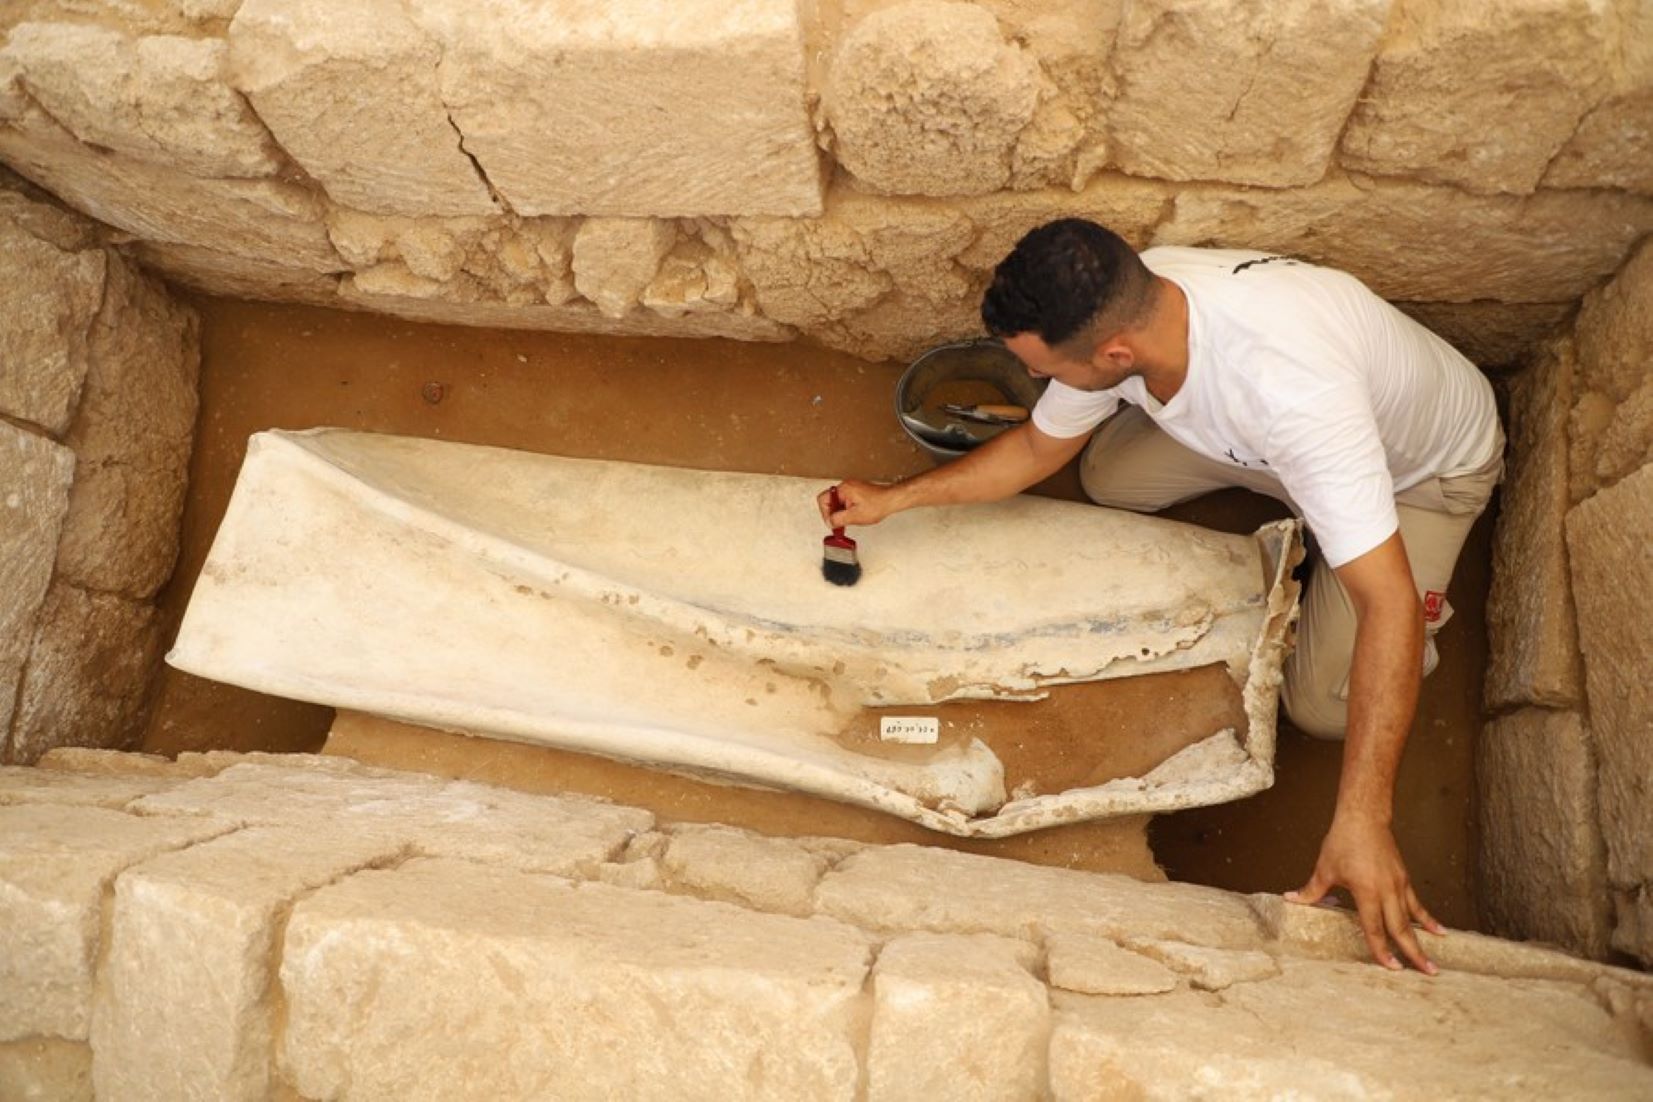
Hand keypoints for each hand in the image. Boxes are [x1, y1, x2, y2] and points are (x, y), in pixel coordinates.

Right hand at [817, 479, 895, 527]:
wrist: (891, 500)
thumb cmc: (878, 504)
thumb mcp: (855, 516)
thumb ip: (839, 519)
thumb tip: (830, 522)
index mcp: (844, 489)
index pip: (823, 500)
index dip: (825, 513)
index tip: (832, 522)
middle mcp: (846, 486)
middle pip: (830, 501)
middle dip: (834, 513)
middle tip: (839, 523)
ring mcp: (851, 488)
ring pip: (838, 502)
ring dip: (841, 512)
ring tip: (849, 519)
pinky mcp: (856, 491)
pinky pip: (845, 501)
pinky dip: (847, 510)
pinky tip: (854, 515)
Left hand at [1286, 814, 1443, 973]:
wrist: (1364, 818)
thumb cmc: (1342, 842)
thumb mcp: (1324, 868)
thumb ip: (1311, 890)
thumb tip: (1290, 900)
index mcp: (1366, 891)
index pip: (1374, 928)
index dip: (1381, 950)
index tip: (1391, 968)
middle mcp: (1387, 891)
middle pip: (1400, 928)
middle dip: (1412, 953)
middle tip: (1426, 974)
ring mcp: (1399, 885)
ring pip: (1412, 919)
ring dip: (1423, 941)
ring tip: (1433, 965)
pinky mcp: (1404, 879)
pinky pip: (1418, 904)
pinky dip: (1428, 919)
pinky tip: (1440, 932)